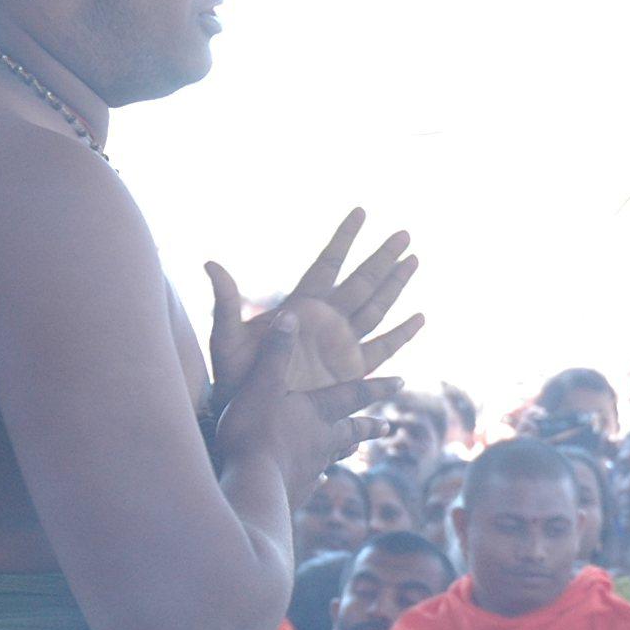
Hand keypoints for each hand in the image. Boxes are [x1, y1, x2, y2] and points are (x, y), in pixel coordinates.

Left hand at [203, 208, 423, 395]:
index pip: (328, 263)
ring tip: (413, 260)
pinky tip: (419, 318)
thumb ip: (225, 302)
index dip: (344, 238)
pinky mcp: (352, 372)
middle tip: (404, 234)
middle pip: (362, 281)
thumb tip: (210, 263)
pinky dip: (401, 334)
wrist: (251, 417)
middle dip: (382, 257)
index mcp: (300, 305)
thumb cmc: (233, 378)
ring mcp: (341, 345)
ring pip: (377, 307)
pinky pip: (383, 350)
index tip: (361, 212)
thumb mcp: (226, 338)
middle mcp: (326, 321)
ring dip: (396, 285)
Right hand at [210, 317, 403, 495]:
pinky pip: (310, 483)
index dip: (376, 387)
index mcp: (317, 412)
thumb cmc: (255, 432)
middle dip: (368, 426)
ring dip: (343, 451)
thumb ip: (275, 353)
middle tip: (386, 426)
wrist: (251, 487)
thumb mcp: (262, 385)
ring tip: (352, 450)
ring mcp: (310, 470)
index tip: (401, 381)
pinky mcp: (295, 493)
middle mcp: (321, 441)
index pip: (353, 395)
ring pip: (333, 456)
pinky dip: (315, 479)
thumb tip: (291, 315)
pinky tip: (318, 482)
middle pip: (350, 431)